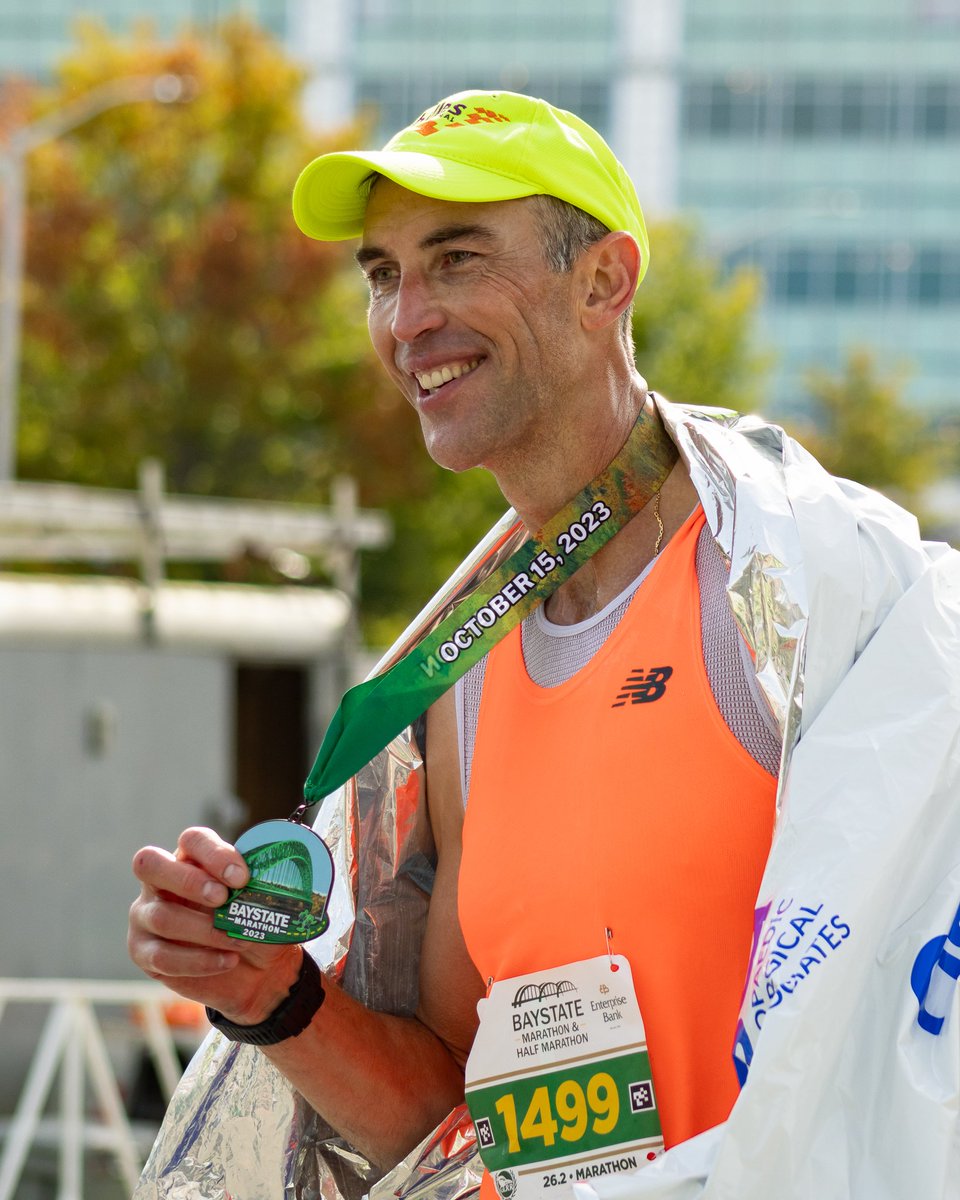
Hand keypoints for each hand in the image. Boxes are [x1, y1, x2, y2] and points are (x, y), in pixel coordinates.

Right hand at [128, 826, 301, 1022]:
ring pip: (162, 917)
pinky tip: (228, 960)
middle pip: (150, 864)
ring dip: (205, 930)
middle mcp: (159, 881)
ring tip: (239, 941)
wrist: (256, 969)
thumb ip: (256, 883)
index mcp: (190, 858)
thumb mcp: (260, 899)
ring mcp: (144, 916)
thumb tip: (262, 877)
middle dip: (188, 881)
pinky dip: (200, 960)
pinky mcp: (144, 952)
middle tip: (222, 898)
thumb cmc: (254, 921)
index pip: (192, 840)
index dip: (214, 854)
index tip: (241, 878)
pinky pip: (163, 957)